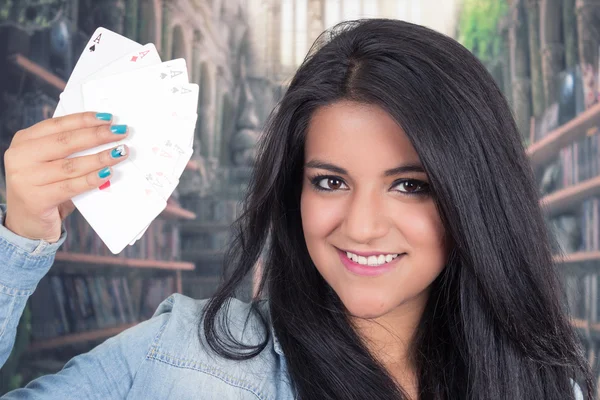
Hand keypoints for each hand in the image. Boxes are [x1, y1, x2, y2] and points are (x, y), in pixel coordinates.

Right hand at [3, 112, 128, 242]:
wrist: (26, 223)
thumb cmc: (45, 188)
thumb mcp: (49, 163)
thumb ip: (67, 149)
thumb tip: (106, 134)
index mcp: (24, 141)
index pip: (58, 125)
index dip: (84, 120)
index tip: (108, 118)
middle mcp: (20, 157)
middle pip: (66, 142)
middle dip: (97, 135)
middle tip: (121, 132)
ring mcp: (25, 179)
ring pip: (71, 165)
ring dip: (100, 158)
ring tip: (120, 153)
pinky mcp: (35, 199)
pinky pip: (71, 187)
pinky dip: (91, 179)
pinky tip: (107, 174)